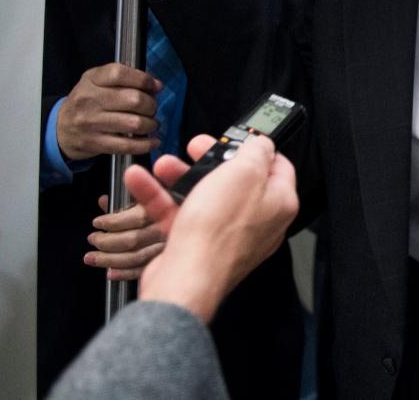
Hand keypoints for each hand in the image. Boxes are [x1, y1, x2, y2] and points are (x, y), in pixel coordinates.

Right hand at [57, 63, 160, 161]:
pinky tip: (152, 141)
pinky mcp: (95, 143)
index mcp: (91, 80)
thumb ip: (125, 78)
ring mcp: (91, 123)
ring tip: (151, 123)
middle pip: (134, 100)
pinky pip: (127, 145)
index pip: (119, 74)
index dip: (143, 79)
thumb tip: (156, 86)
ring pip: (135, 123)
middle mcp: (89, 100)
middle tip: (151, 108)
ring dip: (151, 124)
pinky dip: (146, 144)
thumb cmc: (87, 102)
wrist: (61, 128)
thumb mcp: (97, 81)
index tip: (154, 86)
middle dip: (151, 105)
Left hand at [84, 197, 164, 280]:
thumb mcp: (147, 201)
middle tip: (93, 238)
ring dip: (108, 259)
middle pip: (133, 239)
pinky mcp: (163, 264)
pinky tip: (110, 272)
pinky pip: (142, 271)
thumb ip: (126, 202)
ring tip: (92, 257)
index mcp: (166, 209)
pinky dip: (123, 273)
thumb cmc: (163, 213)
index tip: (98, 222)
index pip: (137, 217)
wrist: (192, 232)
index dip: (113, 221)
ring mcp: (166, 249)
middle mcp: (168, 230)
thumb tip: (103, 201)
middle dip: (107, 241)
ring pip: (135, 257)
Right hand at [124, 134, 298, 322]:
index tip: (237, 138)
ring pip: (203, 195)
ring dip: (179, 175)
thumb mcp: (243, 173)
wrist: (184, 279)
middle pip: (235, 179)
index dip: (256, 148)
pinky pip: (179, 214)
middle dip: (210, 159)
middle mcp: (256, 221)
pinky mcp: (198, 246)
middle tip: (195, 147)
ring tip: (163, 165)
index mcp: (278, 203)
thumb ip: (256, 151)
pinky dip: (159, 196)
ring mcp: (226, 235)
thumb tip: (262, 143)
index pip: (277, 167)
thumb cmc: (218, 232)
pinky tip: (140, 181)